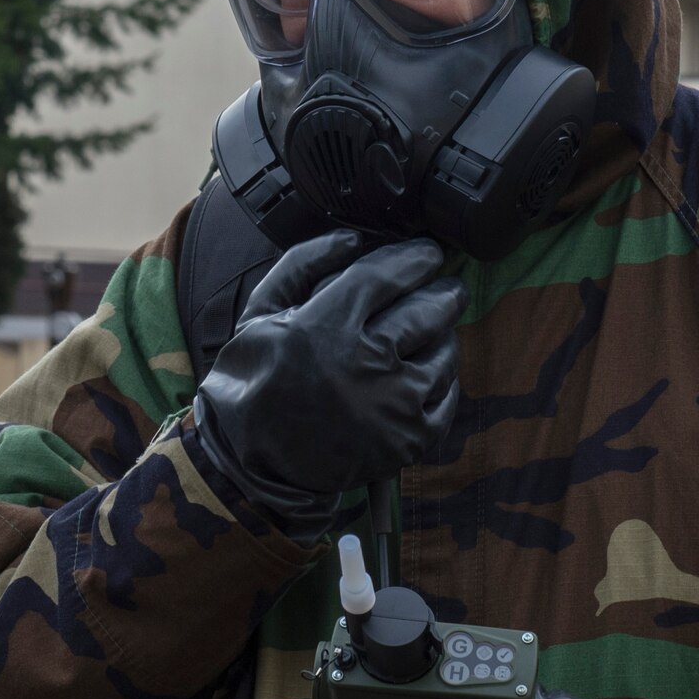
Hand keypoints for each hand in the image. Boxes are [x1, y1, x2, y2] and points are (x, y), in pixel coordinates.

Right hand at [191, 232, 464, 540]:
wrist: (251, 460)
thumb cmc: (255, 379)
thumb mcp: (260, 312)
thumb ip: (302, 265)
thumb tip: (351, 238)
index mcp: (325, 328)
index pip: (388, 275)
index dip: (415, 258)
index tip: (428, 253)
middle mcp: (365, 364)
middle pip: (428, 310)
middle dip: (443, 292)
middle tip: (445, 288)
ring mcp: (393, 405)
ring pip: (444, 351)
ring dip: (443, 334)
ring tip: (431, 331)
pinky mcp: (410, 439)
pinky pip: (447, 395)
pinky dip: (443, 377)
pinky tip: (425, 371)